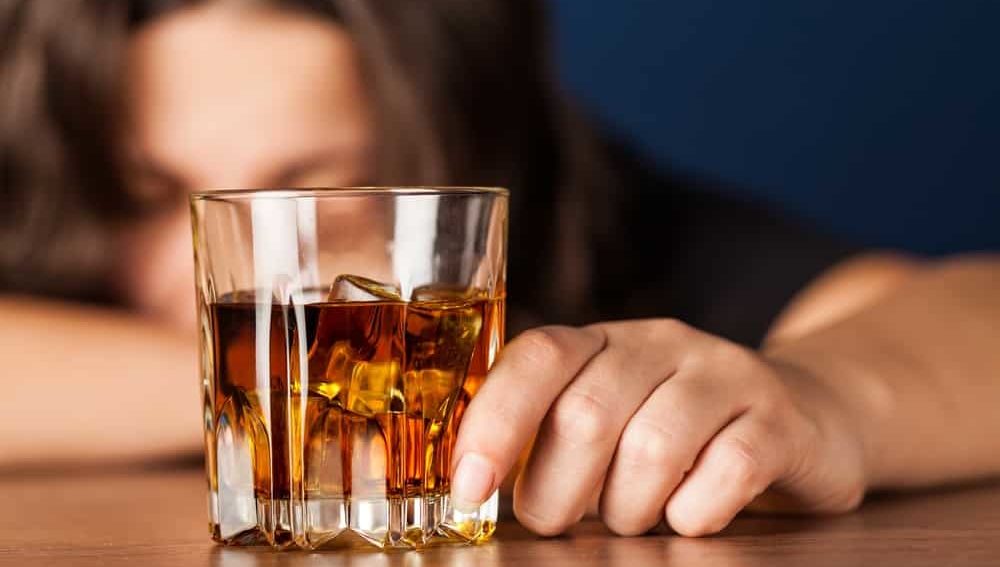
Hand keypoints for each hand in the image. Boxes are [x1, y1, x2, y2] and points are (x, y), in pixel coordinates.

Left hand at [450, 320, 867, 535]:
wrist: (803, 414)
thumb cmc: (677, 431)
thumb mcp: (607, 417)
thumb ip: (547, 435)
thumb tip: (474, 487)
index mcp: (603, 342)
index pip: (538, 357)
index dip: (495, 422)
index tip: (471, 487)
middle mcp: (661, 344)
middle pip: (586, 414)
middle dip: (557, 491)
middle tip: (562, 522)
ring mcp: (725, 374)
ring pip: (652, 448)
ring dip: (628, 508)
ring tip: (633, 518)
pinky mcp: (779, 418)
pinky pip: (727, 471)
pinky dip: (696, 512)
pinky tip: (691, 514)